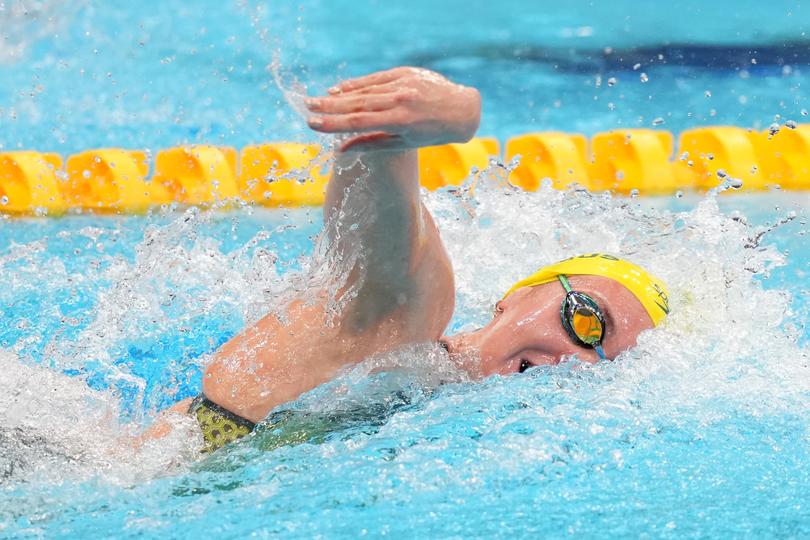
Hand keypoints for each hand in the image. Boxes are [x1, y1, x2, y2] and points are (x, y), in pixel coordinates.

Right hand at [305, 67, 480, 151]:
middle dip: (329, 106)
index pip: (358, 122)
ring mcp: (402, 84)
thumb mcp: (404, 143)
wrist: (461, 109)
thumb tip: (341, 150)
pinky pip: (375, 79)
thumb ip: (371, 144)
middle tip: (307, 107)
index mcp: (400, 121)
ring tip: (318, 99)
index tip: (313, 124)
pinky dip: (356, 84)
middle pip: (357, 104)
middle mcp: (400, 100)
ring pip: (364, 91)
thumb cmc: (433, 133)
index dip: (333, 124)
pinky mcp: (404, 73)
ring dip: (339, 95)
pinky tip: (340, 88)